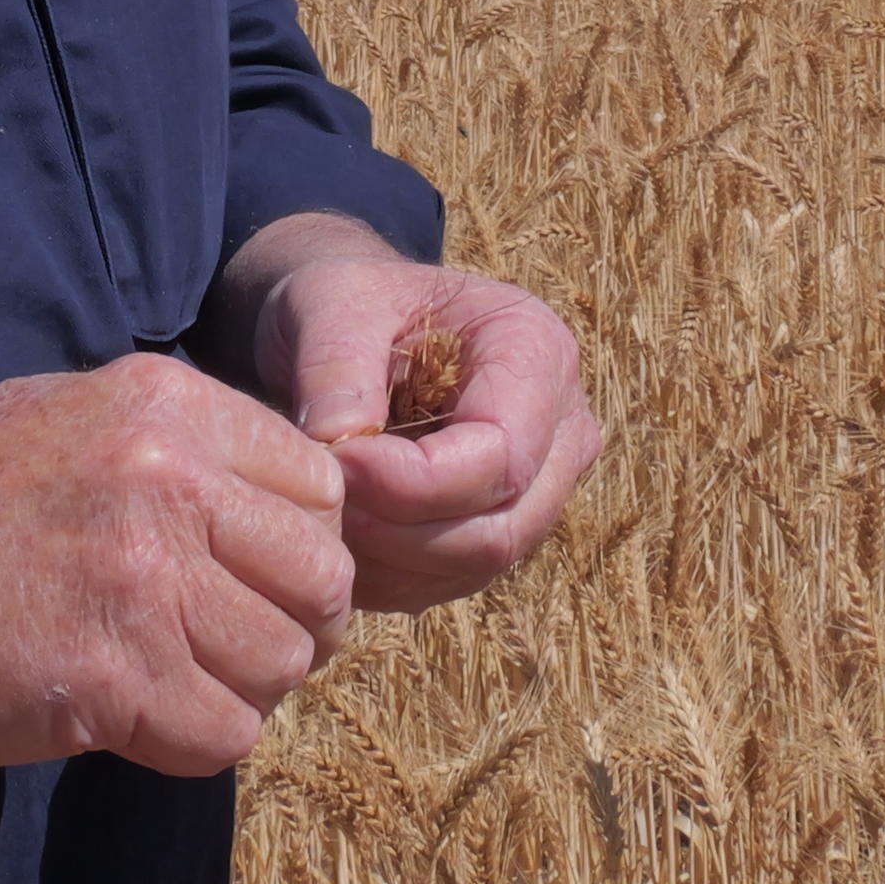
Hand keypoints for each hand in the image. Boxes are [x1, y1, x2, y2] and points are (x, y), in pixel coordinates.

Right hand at [0, 351, 356, 776]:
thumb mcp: (72, 421)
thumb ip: (181, 453)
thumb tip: (280, 516)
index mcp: (170, 407)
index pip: (323, 488)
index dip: (300, 549)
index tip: (251, 582)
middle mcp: (171, 481)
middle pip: (324, 580)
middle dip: (293, 628)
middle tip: (225, 651)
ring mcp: (143, 580)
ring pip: (283, 665)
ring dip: (238, 691)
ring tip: (167, 684)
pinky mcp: (110, 678)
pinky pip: (222, 734)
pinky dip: (190, 743)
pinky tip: (129, 721)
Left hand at [216, 214, 602, 614]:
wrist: (355, 325)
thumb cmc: (349, 303)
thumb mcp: (332, 303)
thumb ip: (335, 366)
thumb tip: (337, 444)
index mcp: (536, 350)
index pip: (502, 455)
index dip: (413, 482)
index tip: (336, 463)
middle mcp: (560, 426)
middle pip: (502, 525)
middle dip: (399, 532)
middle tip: (323, 505)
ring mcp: (543, 485)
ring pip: (478, 564)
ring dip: (390, 561)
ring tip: (324, 520)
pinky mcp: (506, 526)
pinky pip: (454, 580)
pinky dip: (391, 577)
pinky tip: (341, 540)